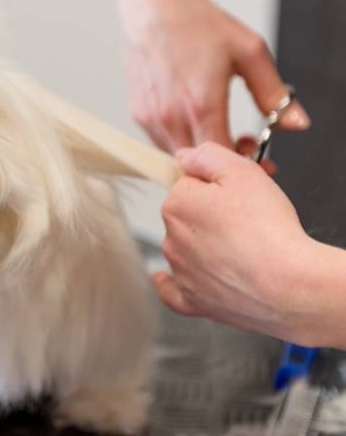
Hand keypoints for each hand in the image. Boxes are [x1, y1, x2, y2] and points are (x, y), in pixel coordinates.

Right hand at [119, 0, 309, 151]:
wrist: (153, 7)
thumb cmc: (200, 25)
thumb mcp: (249, 52)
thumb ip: (273, 94)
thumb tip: (296, 123)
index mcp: (202, 105)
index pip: (224, 157)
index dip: (245, 162)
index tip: (259, 156)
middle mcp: (171, 117)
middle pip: (201, 163)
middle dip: (224, 158)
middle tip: (243, 142)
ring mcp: (150, 118)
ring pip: (179, 154)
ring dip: (200, 148)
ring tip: (217, 126)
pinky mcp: (138, 115)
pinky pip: (162, 140)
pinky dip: (181, 137)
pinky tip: (193, 116)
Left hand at [155, 142, 316, 342]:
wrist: (289, 285)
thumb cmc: (269, 229)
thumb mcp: (242, 172)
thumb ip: (208, 156)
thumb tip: (184, 156)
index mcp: (177, 204)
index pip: (189, 185)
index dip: (216, 185)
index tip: (236, 193)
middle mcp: (171, 238)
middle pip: (188, 217)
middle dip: (210, 215)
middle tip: (247, 221)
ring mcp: (181, 272)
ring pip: (186, 250)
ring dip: (203, 247)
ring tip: (242, 250)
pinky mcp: (193, 301)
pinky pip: (173, 291)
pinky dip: (171, 284)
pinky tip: (167, 279)